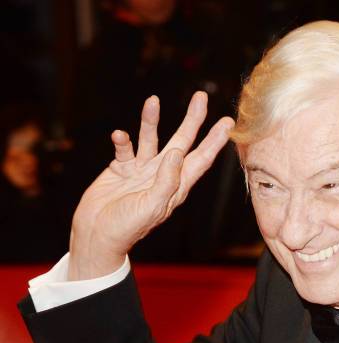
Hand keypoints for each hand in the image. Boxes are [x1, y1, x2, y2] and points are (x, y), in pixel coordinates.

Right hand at [68, 91, 233, 279]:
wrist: (97, 236)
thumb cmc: (127, 228)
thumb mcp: (152, 206)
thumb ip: (166, 180)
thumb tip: (177, 152)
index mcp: (176, 186)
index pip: (201, 159)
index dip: (215, 141)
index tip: (228, 123)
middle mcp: (162, 175)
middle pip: (181, 141)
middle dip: (192, 120)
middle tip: (201, 97)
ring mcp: (142, 170)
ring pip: (151, 139)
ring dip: (152, 121)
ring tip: (153, 100)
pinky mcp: (121, 169)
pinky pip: (124, 149)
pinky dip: (122, 140)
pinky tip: (119, 135)